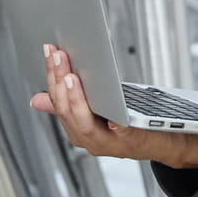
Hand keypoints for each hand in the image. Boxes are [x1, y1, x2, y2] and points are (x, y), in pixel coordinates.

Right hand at [31, 44, 197, 170]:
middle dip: (60, 82)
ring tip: (71, 76)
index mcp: (76, 130)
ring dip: (75, 98)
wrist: (160, 142)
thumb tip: (37, 99)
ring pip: (82, 123)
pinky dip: (111, 119)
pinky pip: (118, 130)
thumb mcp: (95, 113)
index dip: (51, 77)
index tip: (50, 53)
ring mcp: (107, 144)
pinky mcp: (129, 142)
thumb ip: (69, 105)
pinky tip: (108, 103)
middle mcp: (87, 140)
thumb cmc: (127, 126)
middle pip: (67, 111)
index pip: (57, 103)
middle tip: (59, 57)